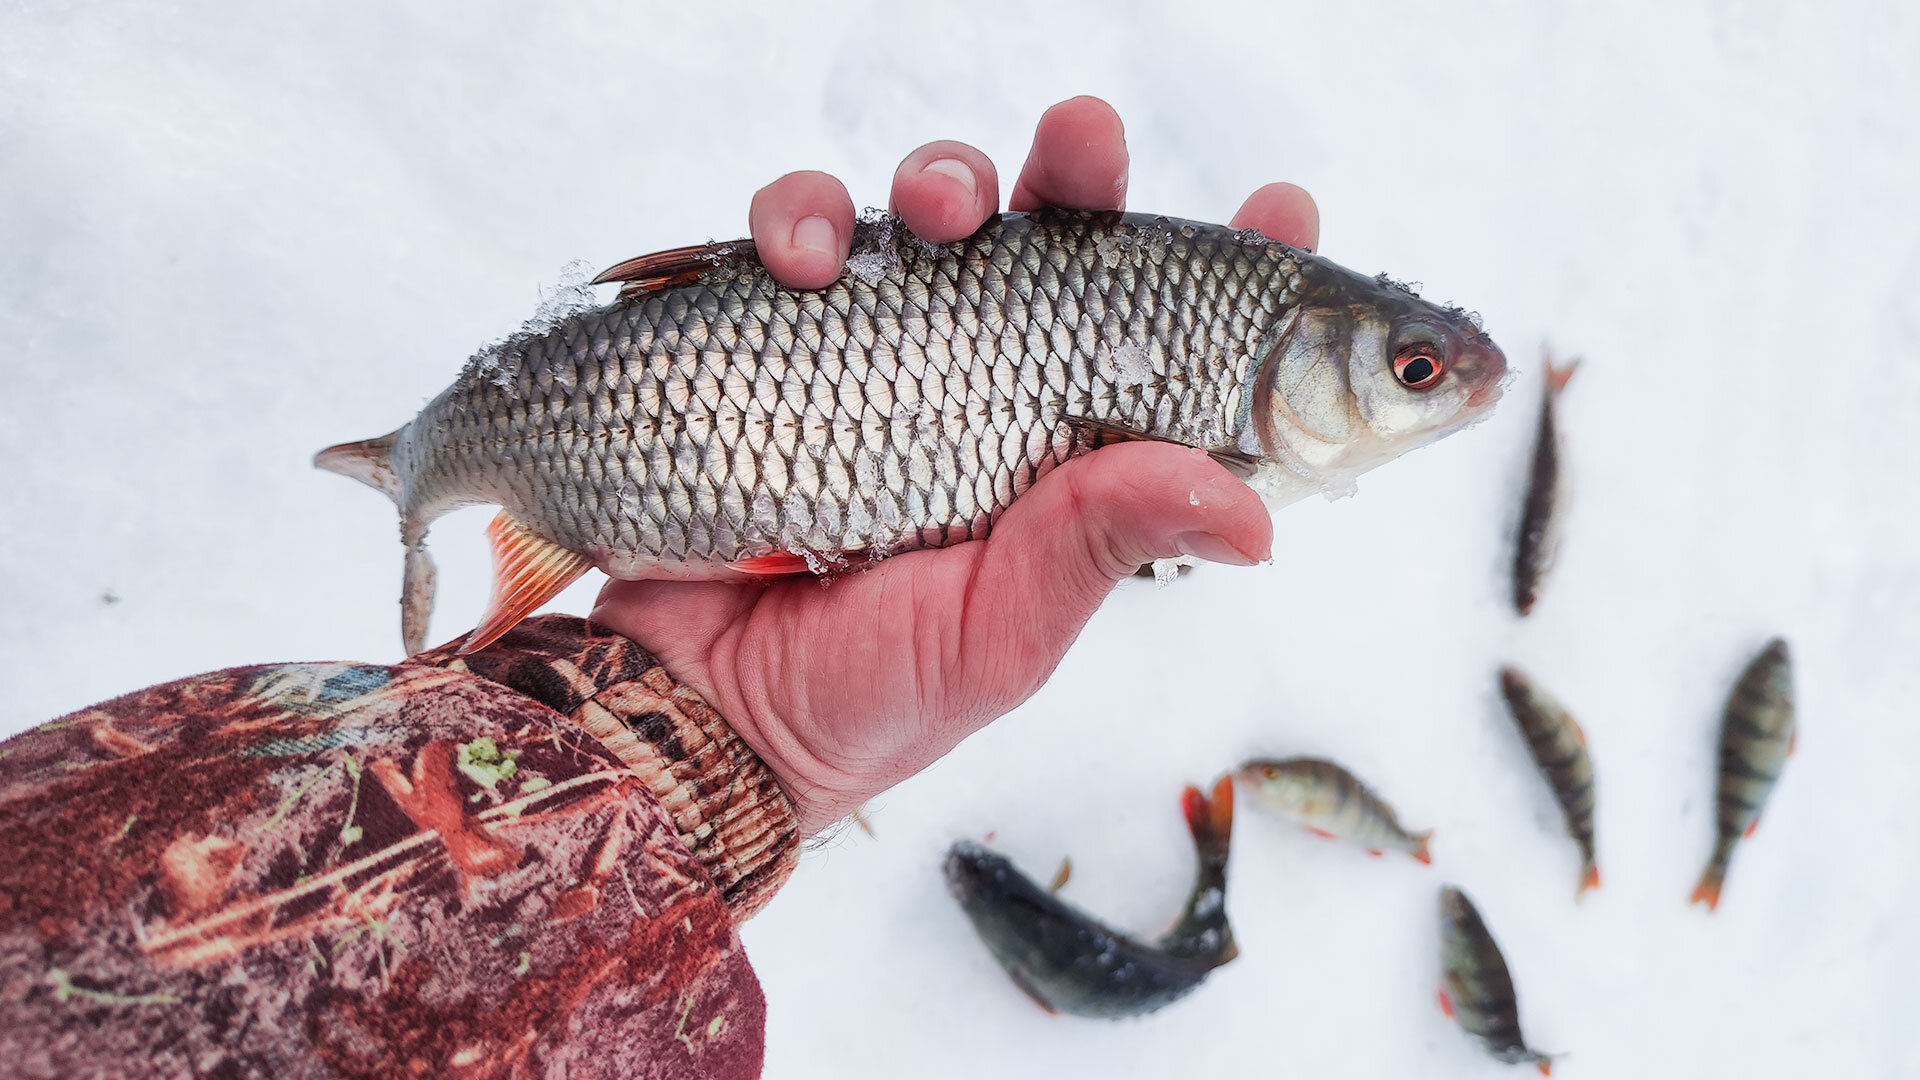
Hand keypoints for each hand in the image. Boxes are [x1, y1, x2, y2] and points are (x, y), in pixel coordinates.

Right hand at [592, 96, 1320, 833]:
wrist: (697, 715)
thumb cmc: (864, 695)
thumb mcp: (1003, 634)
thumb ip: (1106, 549)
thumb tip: (1250, 516)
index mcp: (1068, 461)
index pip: (1170, 350)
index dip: (1232, 276)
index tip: (1278, 207)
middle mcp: (988, 392)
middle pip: (1055, 247)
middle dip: (1078, 171)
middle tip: (1083, 138)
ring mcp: (882, 358)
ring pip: (930, 218)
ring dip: (940, 180)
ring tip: (938, 209)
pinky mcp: (777, 341)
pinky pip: (792, 241)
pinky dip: (794, 222)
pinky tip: (796, 261)